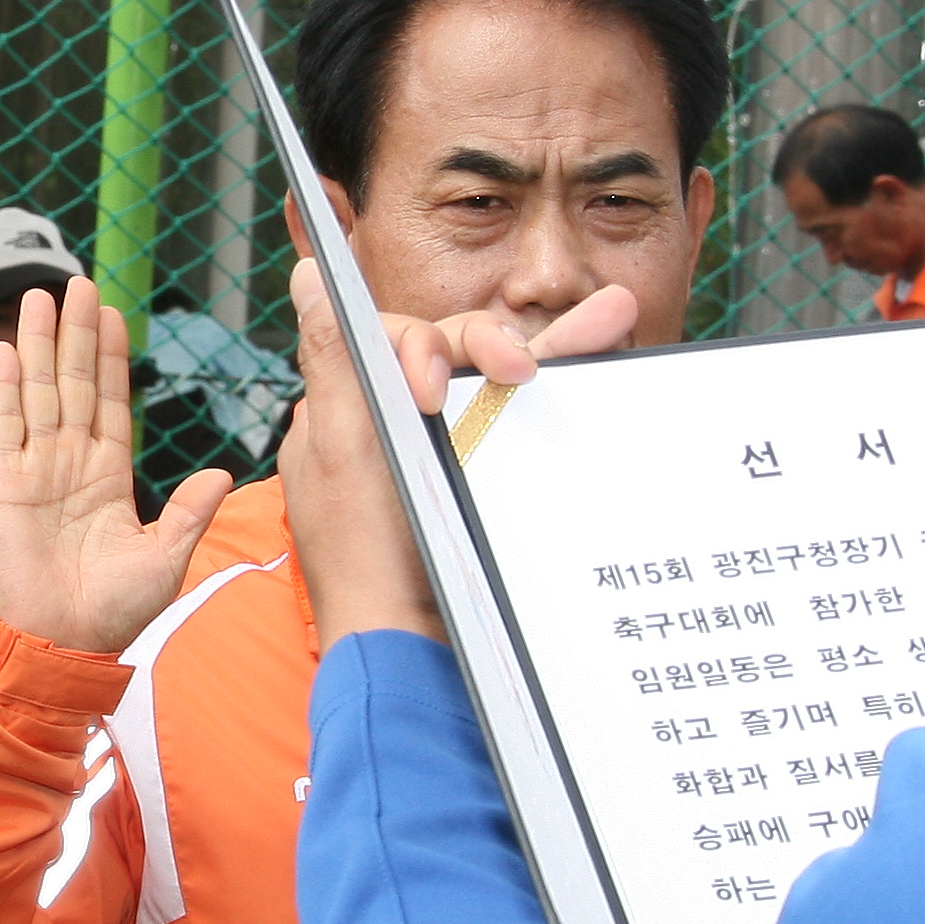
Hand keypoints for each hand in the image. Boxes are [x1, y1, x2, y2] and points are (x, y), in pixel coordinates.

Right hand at [0, 280, 231, 655]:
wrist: (57, 646)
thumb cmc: (110, 614)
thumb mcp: (164, 559)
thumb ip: (189, 512)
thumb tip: (225, 475)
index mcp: (109, 477)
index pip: (113, 402)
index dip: (114, 358)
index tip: (115, 314)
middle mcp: (69, 465)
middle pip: (74, 384)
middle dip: (77, 334)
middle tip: (79, 284)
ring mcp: (33, 471)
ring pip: (38, 392)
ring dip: (38, 344)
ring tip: (41, 297)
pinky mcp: (0, 484)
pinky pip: (4, 426)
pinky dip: (4, 387)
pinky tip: (5, 350)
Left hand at [274, 264, 639, 645]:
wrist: (421, 652)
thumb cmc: (373, 561)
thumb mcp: (344, 450)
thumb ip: (334, 357)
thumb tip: (308, 271)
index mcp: (351, 414)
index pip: (398, 338)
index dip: (427, 346)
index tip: (432, 394)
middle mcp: (397, 428)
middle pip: (456, 354)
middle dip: (494, 344)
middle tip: (523, 369)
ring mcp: (442, 457)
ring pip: (500, 382)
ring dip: (557, 344)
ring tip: (617, 315)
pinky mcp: (481, 483)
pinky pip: (523, 424)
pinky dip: (563, 391)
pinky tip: (610, 354)